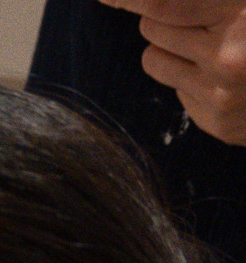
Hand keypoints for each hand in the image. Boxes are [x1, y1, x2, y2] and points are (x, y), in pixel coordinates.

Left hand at [105, 0, 245, 142]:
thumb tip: (155, 2)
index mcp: (243, 16)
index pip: (160, 3)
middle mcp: (228, 58)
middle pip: (151, 28)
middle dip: (168, 16)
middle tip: (203, 14)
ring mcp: (221, 97)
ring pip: (153, 60)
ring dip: (172, 46)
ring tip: (212, 41)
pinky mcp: (217, 124)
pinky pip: (176, 90)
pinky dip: (192, 77)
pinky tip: (230, 73)